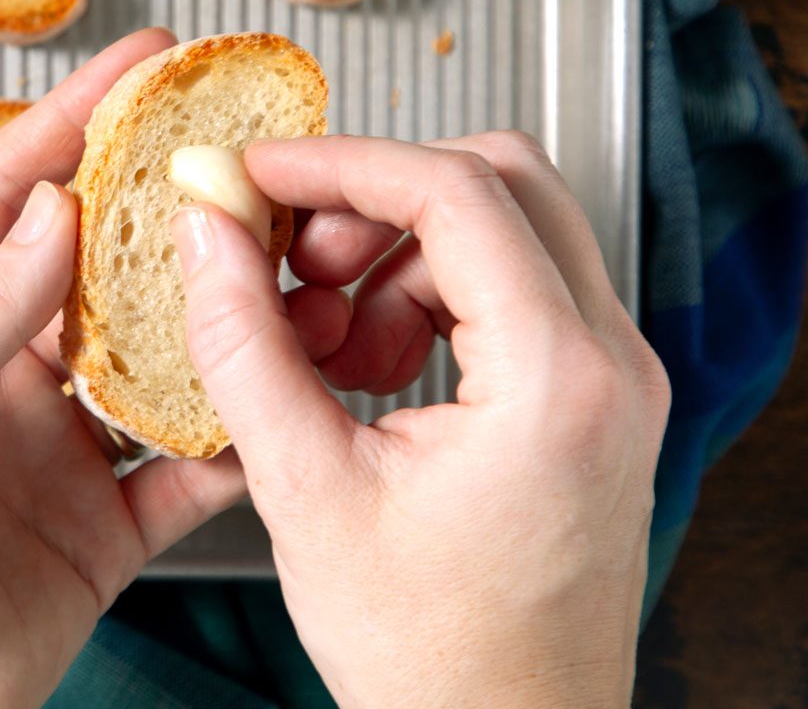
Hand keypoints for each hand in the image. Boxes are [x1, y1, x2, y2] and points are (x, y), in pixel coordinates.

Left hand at [0, 29, 251, 707]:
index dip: (73, 119)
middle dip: (164, 210)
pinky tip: (275, 407)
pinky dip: (233, 443)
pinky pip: (182, 476)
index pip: (6, 195)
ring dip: (214, 322)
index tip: (143, 61)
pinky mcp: (95, 537)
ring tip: (282, 271)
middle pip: (97, 268)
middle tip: (242, 156)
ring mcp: (48, 456)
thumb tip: (55, 211)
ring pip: (154, 363)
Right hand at [173, 133, 669, 707]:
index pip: (453, 192)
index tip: (255, 173)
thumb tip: (205, 231)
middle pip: (499, 182)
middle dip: (374, 197)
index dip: (338, 164)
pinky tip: (361, 367)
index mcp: (557, 379)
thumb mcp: (305, 488)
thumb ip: (244, 342)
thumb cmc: (430, 653)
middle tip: (289, 250)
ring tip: (321, 335)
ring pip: (506, 228)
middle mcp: (611, 362)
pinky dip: (426, 296)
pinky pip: (512, 289)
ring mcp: (612, 378)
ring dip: (396, 252)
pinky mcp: (591, 399)